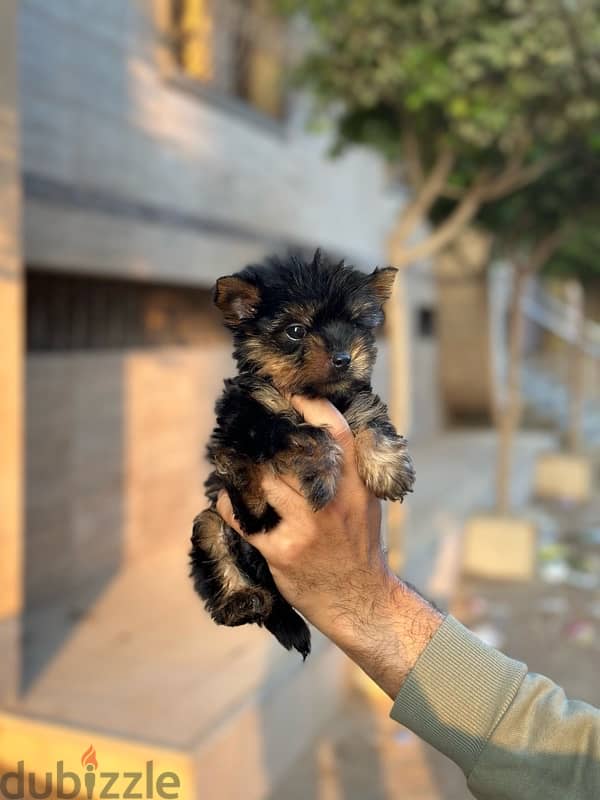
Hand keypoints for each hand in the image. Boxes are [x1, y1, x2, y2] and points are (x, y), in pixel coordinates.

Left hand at [217, 396, 442, 697]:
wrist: (359, 599)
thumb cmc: (358, 544)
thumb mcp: (366, 500)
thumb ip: (348, 467)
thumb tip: (320, 425)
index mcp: (355, 485)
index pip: (333, 431)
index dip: (309, 406)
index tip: (288, 395)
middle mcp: (331, 502)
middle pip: (290, 452)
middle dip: (266, 435)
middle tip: (247, 422)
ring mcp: (306, 527)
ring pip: (264, 480)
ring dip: (243, 468)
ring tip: (233, 457)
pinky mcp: (282, 551)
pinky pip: (243, 518)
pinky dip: (230, 504)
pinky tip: (228, 498)